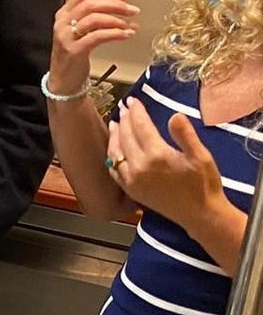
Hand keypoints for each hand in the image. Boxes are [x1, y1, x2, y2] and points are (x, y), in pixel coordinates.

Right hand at [49, 0, 138, 95]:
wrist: (63, 81)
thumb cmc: (74, 54)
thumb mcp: (82, 27)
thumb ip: (93, 9)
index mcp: (63, 13)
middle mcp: (62, 23)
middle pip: (90, 3)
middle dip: (115, 4)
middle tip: (132, 10)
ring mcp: (66, 37)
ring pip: (93, 18)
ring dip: (116, 19)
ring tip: (130, 24)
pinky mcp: (74, 51)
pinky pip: (97, 37)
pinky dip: (115, 33)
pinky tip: (126, 34)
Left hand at [107, 98, 228, 230]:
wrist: (200, 214)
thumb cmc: (204, 185)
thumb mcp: (201, 156)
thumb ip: (185, 135)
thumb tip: (175, 115)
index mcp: (157, 155)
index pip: (141, 126)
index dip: (136, 111)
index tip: (133, 100)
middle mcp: (139, 167)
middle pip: (125, 136)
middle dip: (125, 119)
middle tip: (125, 107)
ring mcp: (132, 180)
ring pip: (115, 152)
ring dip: (114, 135)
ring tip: (116, 122)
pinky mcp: (130, 190)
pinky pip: (114, 169)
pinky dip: (112, 155)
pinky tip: (114, 149)